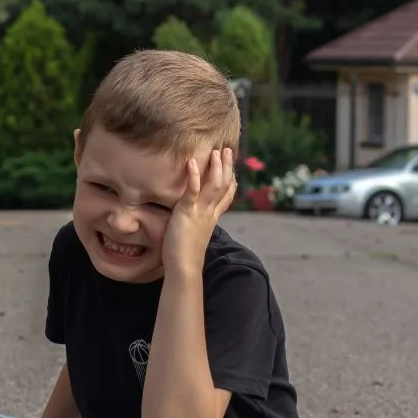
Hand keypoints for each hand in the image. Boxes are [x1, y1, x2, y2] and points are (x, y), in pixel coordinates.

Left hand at [162, 148, 236, 276]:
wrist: (184, 267)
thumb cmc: (184, 254)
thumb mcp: (194, 234)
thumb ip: (196, 222)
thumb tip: (191, 218)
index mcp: (212, 217)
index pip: (226, 196)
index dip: (231, 181)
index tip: (233, 170)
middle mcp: (210, 213)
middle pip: (224, 185)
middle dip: (227, 167)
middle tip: (227, 150)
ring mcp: (200, 212)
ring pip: (214, 185)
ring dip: (216, 167)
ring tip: (216, 152)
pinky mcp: (187, 213)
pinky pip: (192, 191)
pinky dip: (193, 176)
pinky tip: (191, 162)